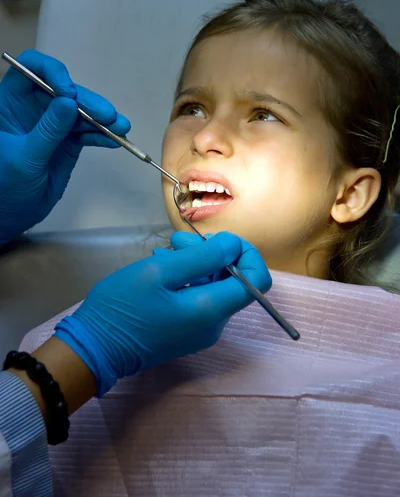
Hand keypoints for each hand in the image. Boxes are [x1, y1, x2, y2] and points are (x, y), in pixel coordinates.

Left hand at [0, 49, 129, 244]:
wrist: (13, 214)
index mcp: (10, 102)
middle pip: (64, 90)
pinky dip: (102, 136)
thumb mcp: (25, 159)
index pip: (31, 69)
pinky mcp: (68, 140)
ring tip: (122, 128)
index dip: (52, 73)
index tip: (70, 92)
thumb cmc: (5, 186)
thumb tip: (69, 103)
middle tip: (107, 115)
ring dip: (102, 119)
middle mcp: (33, 107)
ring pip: (80, 111)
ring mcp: (53, 124)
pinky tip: (115, 141)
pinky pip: (88, 132)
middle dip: (87, 101)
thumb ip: (47, 131)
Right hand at [54, 231, 271, 395]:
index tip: (216, 239)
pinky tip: (161, 268)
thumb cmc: (124, 306)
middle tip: (176, 241)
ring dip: (194, 262)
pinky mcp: (187, 330)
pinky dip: (186, 278)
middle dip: (211, 253)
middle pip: (234, 279)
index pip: (258, 279)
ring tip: (162, 253)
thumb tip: (233, 246)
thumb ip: (203, 256)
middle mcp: (215, 323)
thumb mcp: (160, 272)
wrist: (94, 348)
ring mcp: (201, 329)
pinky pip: (199, 297)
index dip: (245, 252)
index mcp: (213, 309)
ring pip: (214, 285)